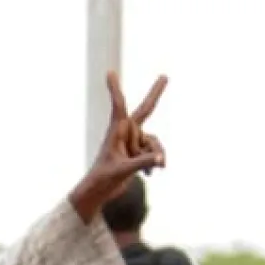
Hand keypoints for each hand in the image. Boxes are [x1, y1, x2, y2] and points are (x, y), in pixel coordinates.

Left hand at [70, 72, 167, 220]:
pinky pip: (155, 152)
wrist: (99, 192)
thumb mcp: (124, 170)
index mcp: (116, 131)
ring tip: (148, 170)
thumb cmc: (104, 179)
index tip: (110, 72)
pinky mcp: (138, 151)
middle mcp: (126, 132)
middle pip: (145, 110)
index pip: (118, 105)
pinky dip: (153, 163)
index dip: (115, 89)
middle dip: (155, 93)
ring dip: (154, 155)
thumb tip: (162, 159)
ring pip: (154, 142)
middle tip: (165, 76)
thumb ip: (143, 163)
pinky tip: (148, 174)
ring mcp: (134, 141)